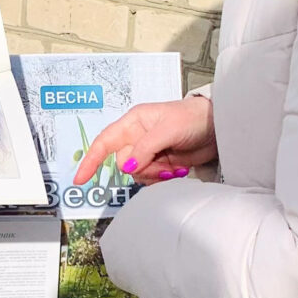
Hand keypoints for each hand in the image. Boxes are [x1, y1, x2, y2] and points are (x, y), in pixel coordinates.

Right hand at [72, 96, 216, 186]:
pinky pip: (151, 179)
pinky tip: (177, 170)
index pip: (104, 142)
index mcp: (133, 122)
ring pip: (137, 174)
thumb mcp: (167, 130)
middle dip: (143, 168)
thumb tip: (127, 167)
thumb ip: (145, 149)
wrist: (217, 127)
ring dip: (155, 175)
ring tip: (174, 167)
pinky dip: (163, 178)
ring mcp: (148, 152)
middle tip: (164, 165)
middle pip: (123, 163)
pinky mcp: (160, 164)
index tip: (80, 179)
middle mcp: (137, 137)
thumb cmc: (192, 118)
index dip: (90, 160)